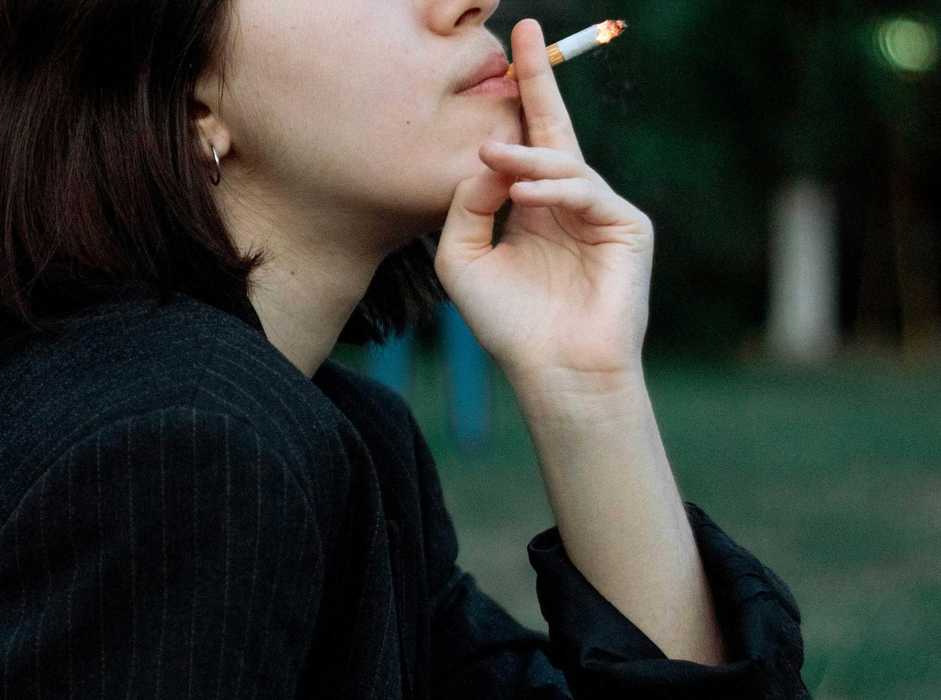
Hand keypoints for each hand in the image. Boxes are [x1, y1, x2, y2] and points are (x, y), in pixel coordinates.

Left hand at [434, 19, 653, 384]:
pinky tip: (523, 198)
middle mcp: (567, 203)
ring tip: (490, 158)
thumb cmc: (508, 323)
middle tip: (523, 36)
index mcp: (532, 207)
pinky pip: (587, 192)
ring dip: (525, 157)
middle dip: (539, 81)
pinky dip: (554, 191)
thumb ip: (465, 205)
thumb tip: (488, 157)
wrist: (552, 371)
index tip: (511, 47)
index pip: (525, 142)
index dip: (520, 96)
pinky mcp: (629, 227)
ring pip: (563, 163)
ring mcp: (601, 213)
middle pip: (555, 130)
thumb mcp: (463, 259)